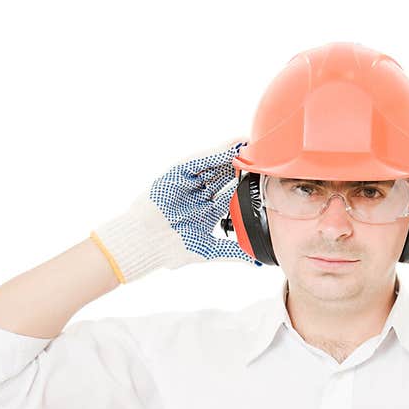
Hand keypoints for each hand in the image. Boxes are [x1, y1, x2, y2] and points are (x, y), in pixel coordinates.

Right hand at [91, 138, 261, 283]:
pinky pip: (198, 161)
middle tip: (261, 156)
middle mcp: (197, 195)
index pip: (229, 194)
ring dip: (230, 156)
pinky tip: (230, 149)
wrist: (145, 244)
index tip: (263, 178)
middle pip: (223, 177)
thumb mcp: (209, 248)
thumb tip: (258, 262)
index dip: (245, 186)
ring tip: (249, 145)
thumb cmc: (170, 249)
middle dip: (240, 167)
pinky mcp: (176, 174)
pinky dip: (214, 154)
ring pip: (213, 166)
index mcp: (205, 212)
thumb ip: (234, 251)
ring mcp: (187, 184)